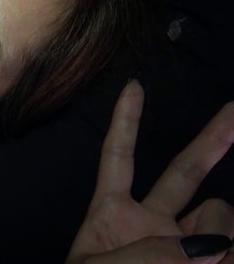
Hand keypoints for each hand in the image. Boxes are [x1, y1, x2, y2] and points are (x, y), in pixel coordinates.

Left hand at [67, 81, 233, 262]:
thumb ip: (153, 254)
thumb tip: (214, 247)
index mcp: (112, 216)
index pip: (118, 157)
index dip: (126, 122)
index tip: (134, 86)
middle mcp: (150, 226)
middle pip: (184, 172)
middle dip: (212, 139)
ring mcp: (180, 249)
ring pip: (219, 217)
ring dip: (222, 231)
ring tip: (209, 260)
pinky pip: (228, 246)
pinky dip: (231, 248)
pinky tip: (224, 257)